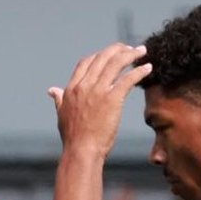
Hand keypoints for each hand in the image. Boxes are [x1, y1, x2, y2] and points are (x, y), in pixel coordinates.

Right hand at [49, 44, 150, 160]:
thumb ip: (59, 99)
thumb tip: (52, 90)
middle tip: (130, 48)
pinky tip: (148, 67)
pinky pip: (128, 79)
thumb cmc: (73, 138)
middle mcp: (85, 85)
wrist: (81, 151)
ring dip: (130, 54)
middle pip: (102, 58)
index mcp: (72, 88)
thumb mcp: (62, 114)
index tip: (111, 54)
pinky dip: (139, 71)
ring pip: (116, 63)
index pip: (86, 62)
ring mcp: (98, 91)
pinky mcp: (112, 99)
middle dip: (117, 49)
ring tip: (142, 51)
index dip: (100, 55)